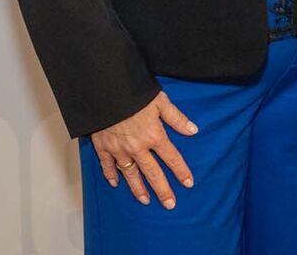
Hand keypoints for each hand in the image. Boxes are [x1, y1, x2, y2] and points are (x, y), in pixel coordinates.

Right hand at [87, 91, 198, 208]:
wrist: (105, 91)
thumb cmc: (134, 94)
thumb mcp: (160, 102)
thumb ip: (177, 118)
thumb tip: (193, 130)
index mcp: (154, 136)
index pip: (171, 158)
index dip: (181, 171)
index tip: (188, 183)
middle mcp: (137, 147)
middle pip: (152, 173)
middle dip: (162, 190)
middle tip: (170, 204)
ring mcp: (119, 149)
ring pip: (131, 174)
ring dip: (138, 188)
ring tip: (145, 200)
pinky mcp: (103, 147)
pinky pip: (107, 165)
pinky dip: (111, 175)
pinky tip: (115, 184)